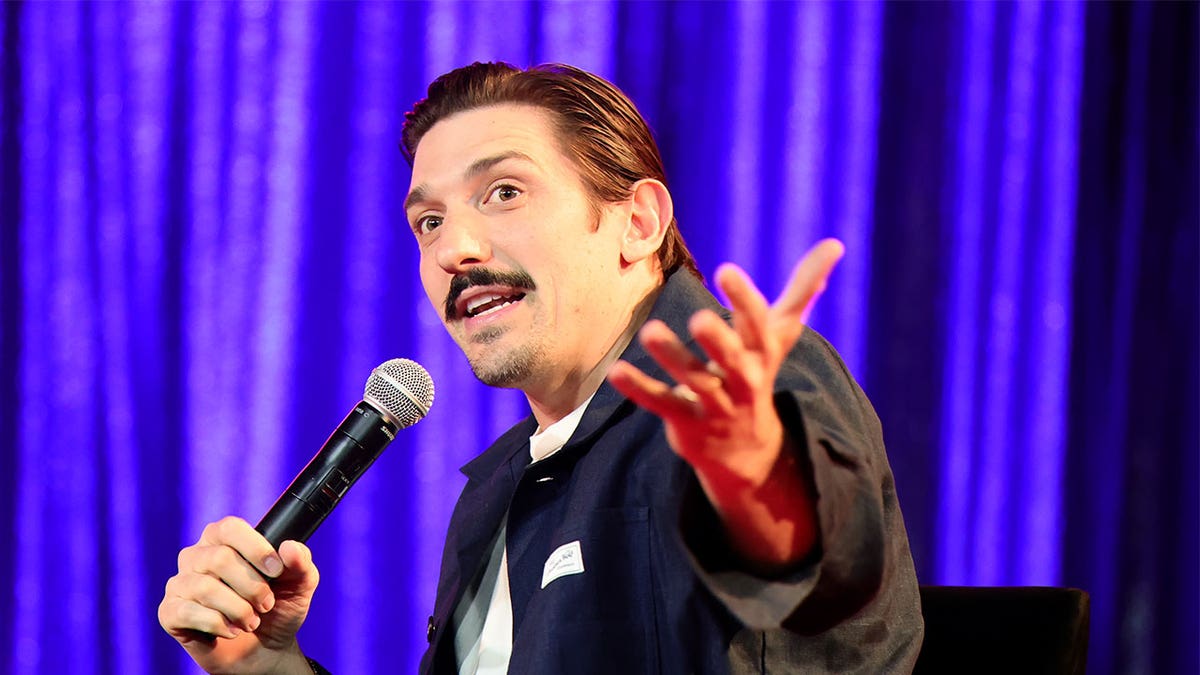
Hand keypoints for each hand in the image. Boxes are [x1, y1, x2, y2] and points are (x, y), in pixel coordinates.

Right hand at [158, 516, 318, 673]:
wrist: (265, 650)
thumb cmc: (279, 609)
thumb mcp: (300, 585)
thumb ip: (301, 562)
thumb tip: (290, 548)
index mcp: (223, 539)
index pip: (230, 528)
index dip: (255, 548)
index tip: (276, 571)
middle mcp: (196, 556)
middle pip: (219, 558)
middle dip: (252, 587)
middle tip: (266, 605)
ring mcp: (180, 584)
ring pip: (206, 587)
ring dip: (239, 610)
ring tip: (252, 621)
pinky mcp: (170, 612)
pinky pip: (188, 612)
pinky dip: (218, 625)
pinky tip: (231, 631)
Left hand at [607, 239, 843, 566]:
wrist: (748, 453)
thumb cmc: (758, 374)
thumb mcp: (780, 335)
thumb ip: (804, 288)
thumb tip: (836, 244)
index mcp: (763, 355)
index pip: (759, 326)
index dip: (744, 299)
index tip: (725, 270)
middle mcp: (742, 381)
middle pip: (733, 361)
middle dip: (718, 340)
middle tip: (698, 317)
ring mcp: (715, 406)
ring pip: (694, 382)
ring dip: (673, 358)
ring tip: (649, 331)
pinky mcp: (687, 423)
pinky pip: (662, 404)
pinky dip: (640, 388)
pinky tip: (616, 370)